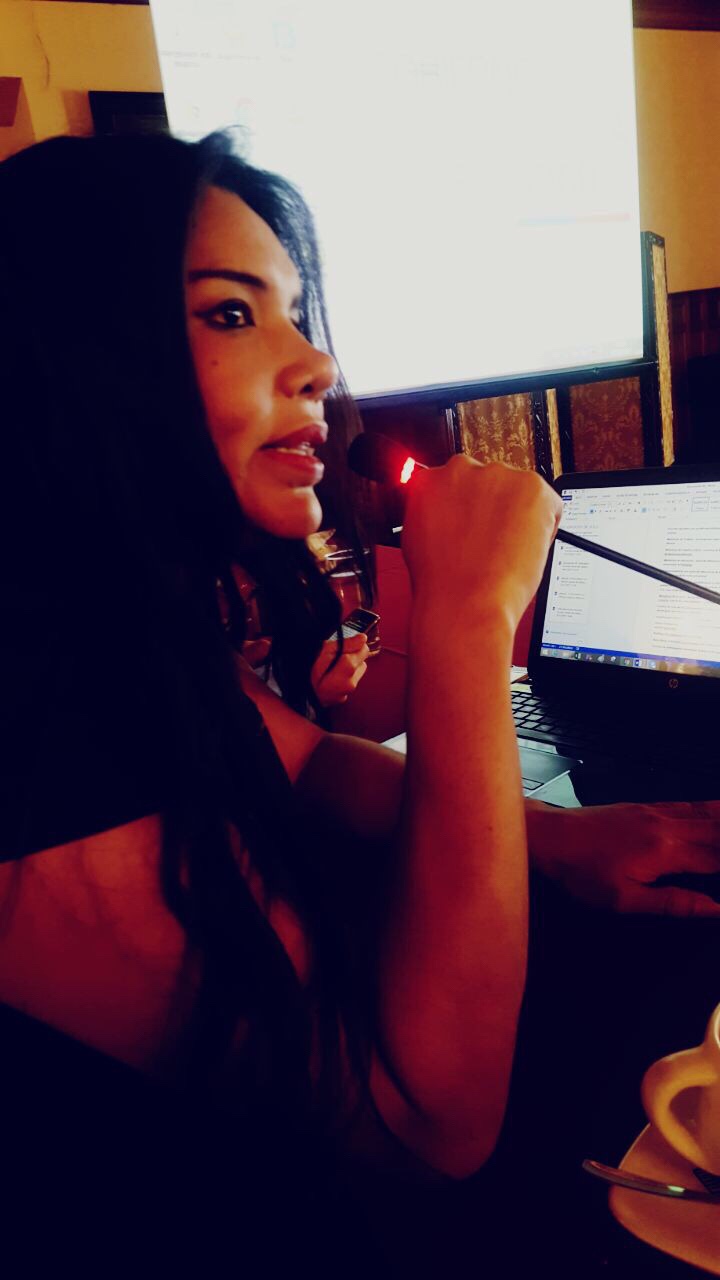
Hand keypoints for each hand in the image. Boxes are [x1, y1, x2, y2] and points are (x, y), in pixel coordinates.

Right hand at [311, 633, 369, 706]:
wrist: (299, 695)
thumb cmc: (308, 672)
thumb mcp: (324, 652)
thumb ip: (345, 645)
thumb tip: (363, 638)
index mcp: (347, 670)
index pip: (364, 650)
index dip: (354, 645)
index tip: (343, 646)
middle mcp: (350, 684)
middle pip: (362, 661)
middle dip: (352, 656)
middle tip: (335, 657)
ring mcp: (347, 694)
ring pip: (357, 673)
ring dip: (349, 668)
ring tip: (331, 668)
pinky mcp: (344, 699)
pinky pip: (349, 683)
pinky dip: (343, 679)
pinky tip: (330, 678)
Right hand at [402, 457, 562, 631]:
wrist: (465, 602)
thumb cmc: (442, 582)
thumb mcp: (418, 538)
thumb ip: (434, 514)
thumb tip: (446, 512)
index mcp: (431, 479)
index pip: (459, 484)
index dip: (471, 511)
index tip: (475, 527)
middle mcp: (462, 469)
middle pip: (491, 485)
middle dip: (496, 509)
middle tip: (491, 544)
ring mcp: (498, 475)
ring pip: (520, 493)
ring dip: (520, 517)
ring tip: (504, 551)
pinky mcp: (531, 486)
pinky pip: (550, 504)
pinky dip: (545, 528)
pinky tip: (523, 550)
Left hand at [528, 800, 719, 916]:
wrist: (548, 837)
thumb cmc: (579, 871)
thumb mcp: (625, 901)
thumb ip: (675, 903)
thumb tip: (714, 909)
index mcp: (665, 851)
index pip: (719, 859)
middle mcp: (667, 824)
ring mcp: (658, 811)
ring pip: (711, 812)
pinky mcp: (648, 806)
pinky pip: (693, 804)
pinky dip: (715, 807)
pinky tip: (719, 809)